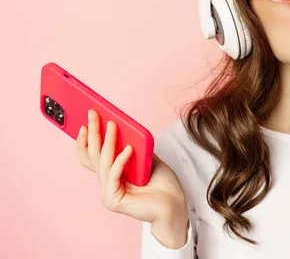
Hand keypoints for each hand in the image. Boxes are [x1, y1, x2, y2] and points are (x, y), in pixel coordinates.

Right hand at [76, 109, 187, 227]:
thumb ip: (134, 147)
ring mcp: (108, 192)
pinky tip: (129, 149)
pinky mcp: (113, 199)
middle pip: (93, 155)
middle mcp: (107, 183)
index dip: (86, 138)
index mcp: (112, 174)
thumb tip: (124, 127)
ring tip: (113, 125)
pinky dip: (120, 160)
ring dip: (108, 141)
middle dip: (92, 132)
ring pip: (103, 162)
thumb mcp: (147, 159)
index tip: (86, 119)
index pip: (91, 156)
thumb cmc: (163, 184)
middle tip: (93, 114)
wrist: (175, 204)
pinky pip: (113, 174)